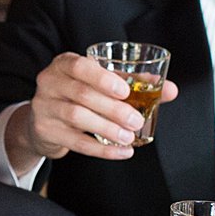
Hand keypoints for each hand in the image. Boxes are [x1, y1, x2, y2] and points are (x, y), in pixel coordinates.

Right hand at [4, 52, 178, 167]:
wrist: (45, 120)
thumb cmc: (79, 95)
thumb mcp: (100, 83)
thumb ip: (133, 84)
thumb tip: (170, 90)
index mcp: (65, 64)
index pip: (80, 66)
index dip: (102, 78)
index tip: (124, 91)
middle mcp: (50, 82)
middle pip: (82, 94)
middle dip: (113, 109)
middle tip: (136, 121)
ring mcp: (44, 106)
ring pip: (77, 117)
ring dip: (107, 128)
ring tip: (128, 137)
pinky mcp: (45, 130)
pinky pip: (75, 142)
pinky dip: (101, 149)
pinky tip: (120, 151)